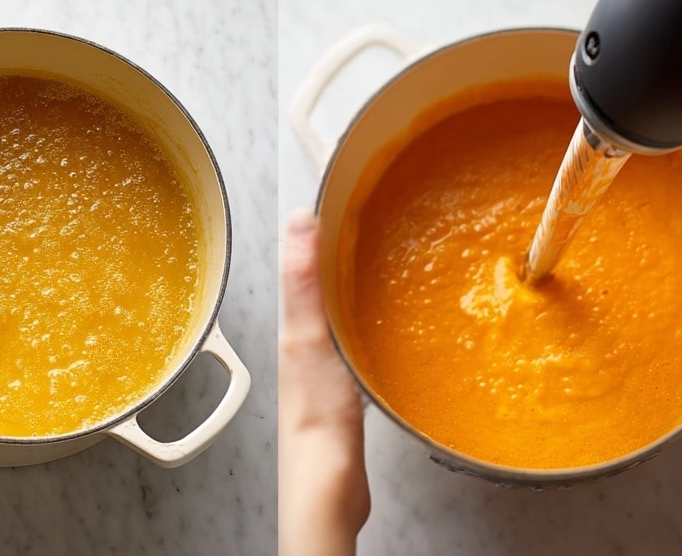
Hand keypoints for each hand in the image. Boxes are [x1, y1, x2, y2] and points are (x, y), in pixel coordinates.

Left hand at [279, 209, 369, 555]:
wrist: (326, 485)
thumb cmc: (316, 417)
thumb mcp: (309, 337)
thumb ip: (304, 282)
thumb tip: (299, 220)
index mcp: (294, 326)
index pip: (303, 262)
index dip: (316, 229)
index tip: (336, 197)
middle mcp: (306, 342)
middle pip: (321, 286)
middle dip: (339, 254)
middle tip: (366, 223)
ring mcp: (326, 367)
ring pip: (339, 313)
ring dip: (354, 288)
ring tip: (382, 264)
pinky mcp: (346, 390)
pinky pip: (356, 342)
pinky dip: (368, 324)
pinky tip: (387, 327)